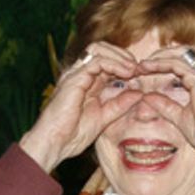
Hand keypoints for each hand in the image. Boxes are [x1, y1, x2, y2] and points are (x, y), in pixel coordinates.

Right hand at [19, 41, 146, 173]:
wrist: (53, 145)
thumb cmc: (71, 136)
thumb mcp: (104, 119)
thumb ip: (119, 105)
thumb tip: (139, 93)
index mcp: (86, 83)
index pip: (106, 63)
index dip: (125, 65)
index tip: (141, 75)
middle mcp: (79, 75)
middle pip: (102, 50)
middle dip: (123, 55)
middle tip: (139, 68)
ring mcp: (75, 75)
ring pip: (99, 49)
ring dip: (120, 56)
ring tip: (134, 68)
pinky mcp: (74, 78)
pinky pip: (97, 61)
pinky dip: (115, 64)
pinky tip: (126, 73)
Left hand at [132, 44, 194, 166]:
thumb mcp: (181, 118)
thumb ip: (166, 106)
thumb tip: (148, 98)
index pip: (183, 62)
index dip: (163, 63)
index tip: (144, 71)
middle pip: (181, 52)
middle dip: (159, 55)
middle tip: (140, 64)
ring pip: (177, 54)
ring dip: (156, 58)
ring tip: (140, 66)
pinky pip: (175, 64)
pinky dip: (159, 64)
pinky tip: (146, 69)